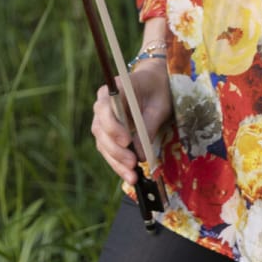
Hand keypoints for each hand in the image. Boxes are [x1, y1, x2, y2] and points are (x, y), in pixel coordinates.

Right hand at [91, 59, 172, 184]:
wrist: (155, 85)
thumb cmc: (158, 89)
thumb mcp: (160, 105)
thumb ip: (149, 126)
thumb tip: (142, 154)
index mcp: (114, 89)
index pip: (104, 108)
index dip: (113, 126)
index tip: (126, 140)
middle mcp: (102, 105)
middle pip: (101, 130)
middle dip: (116, 149)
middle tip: (133, 163)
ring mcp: (103, 121)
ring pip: (103, 144)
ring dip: (116, 161)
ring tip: (132, 176)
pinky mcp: (108, 134)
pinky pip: (109, 151)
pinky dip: (118, 164)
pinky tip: (130, 175)